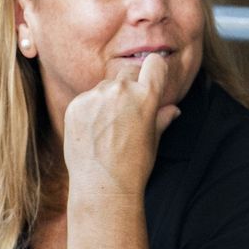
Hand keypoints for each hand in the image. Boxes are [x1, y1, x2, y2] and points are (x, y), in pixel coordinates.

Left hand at [62, 52, 179, 200]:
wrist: (102, 185)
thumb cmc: (134, 165)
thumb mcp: (153, 139)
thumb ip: (162, 117)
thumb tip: (173, 109)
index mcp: (146, 96)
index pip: (154, 64)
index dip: (154, 70)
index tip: (151, 78)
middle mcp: (121, 90)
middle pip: (127, 73)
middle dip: (129, 86)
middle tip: (127, 112)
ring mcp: (95, 97)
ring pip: (105, 86)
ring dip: (108, 99)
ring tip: (108, 128)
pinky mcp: (76, 105)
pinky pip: (87, 99)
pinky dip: (90, 110)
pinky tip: (93, 132)